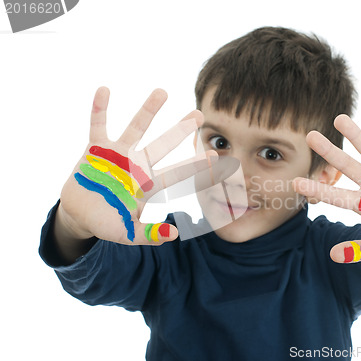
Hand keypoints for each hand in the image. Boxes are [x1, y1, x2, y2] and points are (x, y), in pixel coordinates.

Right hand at [58, 87, 215, 244]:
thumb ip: (149, 234)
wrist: (80, 213)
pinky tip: (104, 89)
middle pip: (163, 145)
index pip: (177, 174)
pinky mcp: (95, 149)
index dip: (195, 166)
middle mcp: (137, 166)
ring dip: (148, 111)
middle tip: (200, 114)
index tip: (215, 156)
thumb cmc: (107, 222)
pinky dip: (100, 109)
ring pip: (136, 128)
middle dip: (181, 130)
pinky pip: (98, 125)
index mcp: (148, 186)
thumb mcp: (127, 233)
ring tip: (163, 91)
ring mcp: (117, 155)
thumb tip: (174, 235)